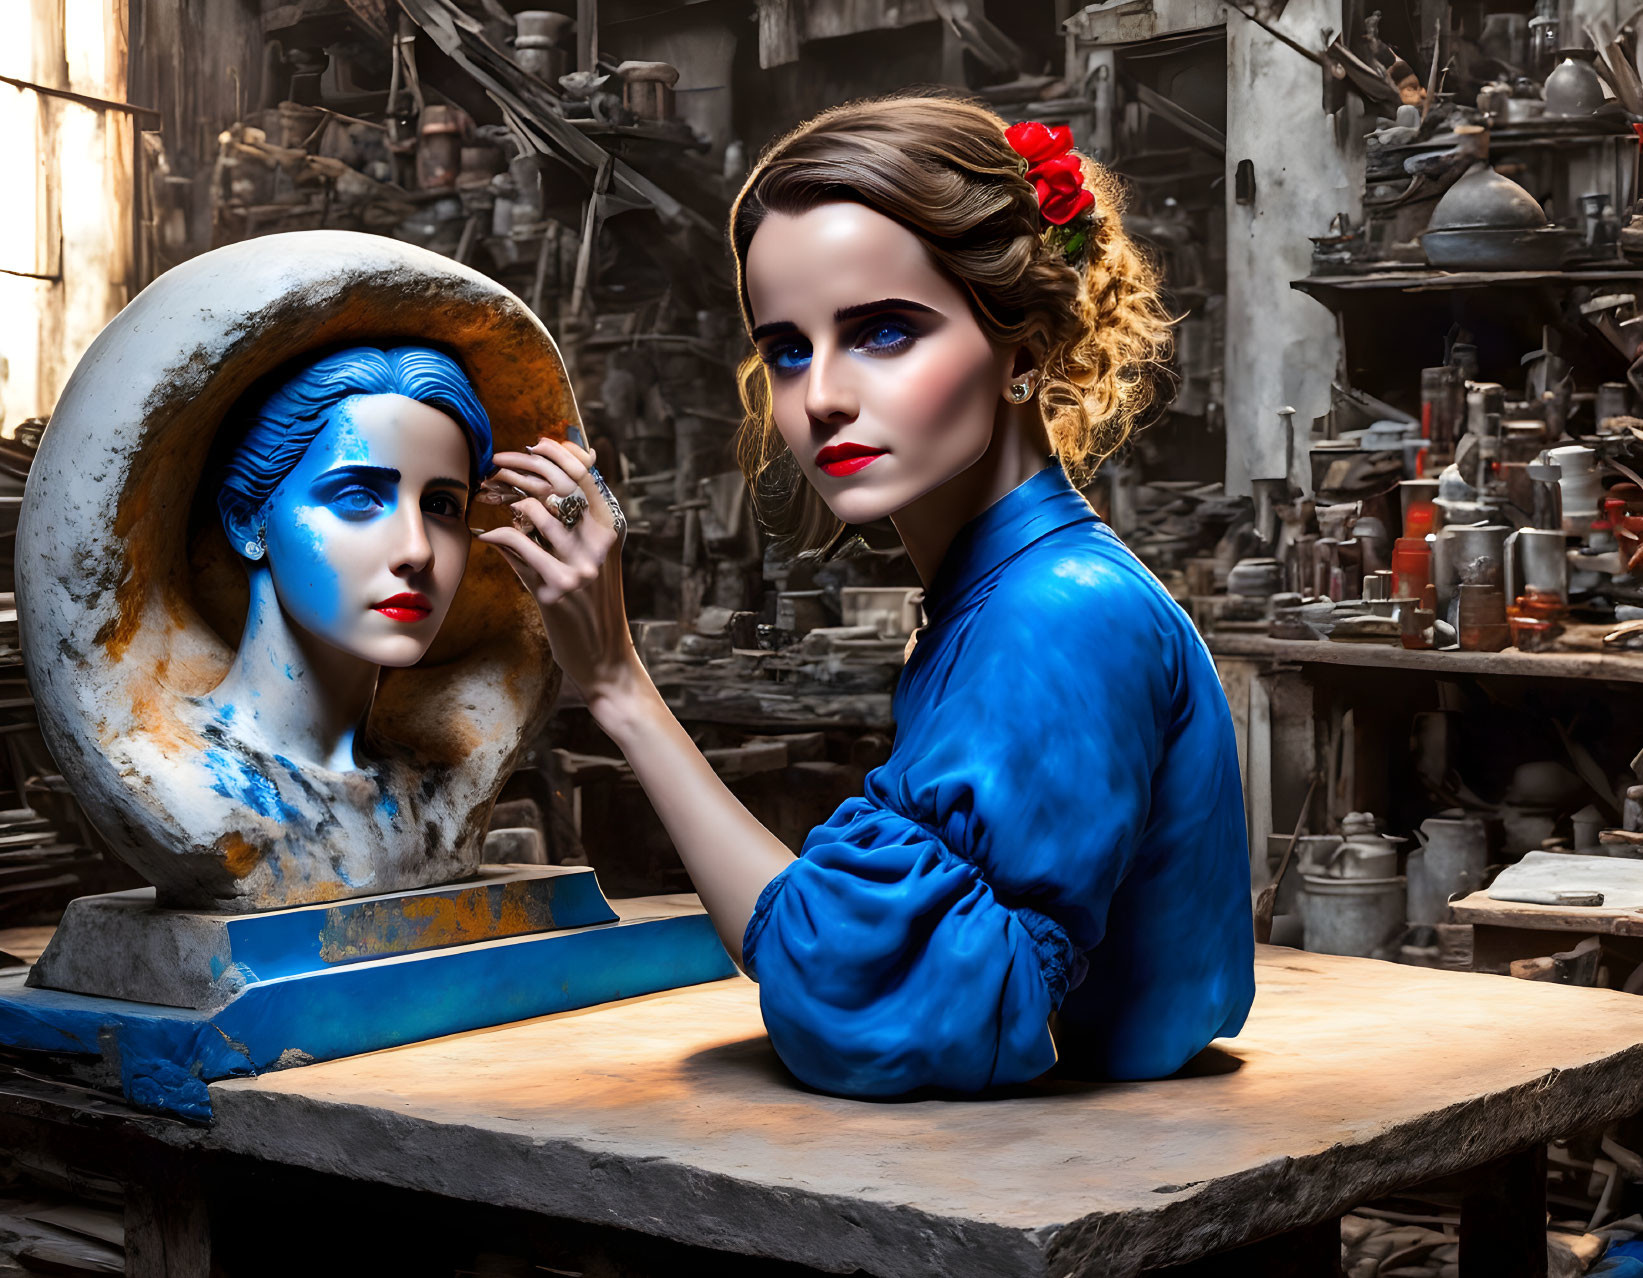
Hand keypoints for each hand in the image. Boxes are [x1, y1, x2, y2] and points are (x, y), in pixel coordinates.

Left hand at [475, 435, 642, 703]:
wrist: (605, 659)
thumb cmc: (595, 606)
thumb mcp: (599, 560)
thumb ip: (583, 524)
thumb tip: (563, 482)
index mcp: (612, 529)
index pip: (585, 474)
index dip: (556, 452)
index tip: (532, 444)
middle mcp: (599, 544)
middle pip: (558, 484)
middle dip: (522, 465)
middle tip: (497, 463)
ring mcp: (579, 567)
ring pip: (535, 511)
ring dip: (504, 496)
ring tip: (487, 494)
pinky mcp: (555, 590)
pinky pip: (517, 547)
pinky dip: (495, 536)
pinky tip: (484, 536)